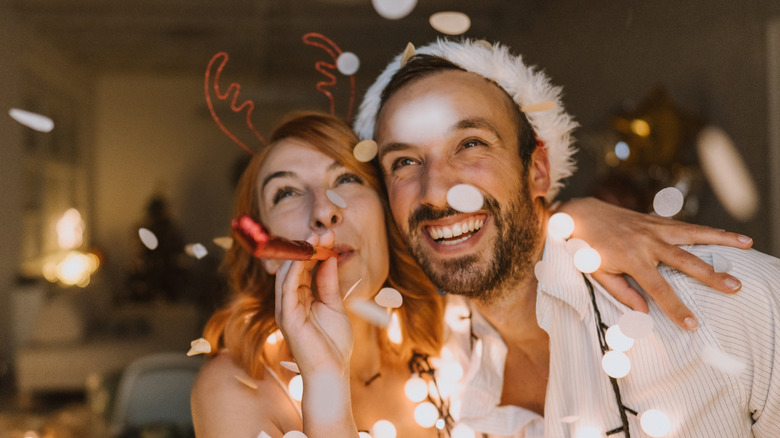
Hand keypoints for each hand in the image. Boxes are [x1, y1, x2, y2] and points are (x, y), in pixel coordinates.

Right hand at [274, 231, 352, 373]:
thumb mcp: (334, 306)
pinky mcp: (287, 317)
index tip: (329, 236)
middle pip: (294, 267)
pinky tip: (307, 256)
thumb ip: (328, 283)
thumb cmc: (333, 344)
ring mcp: (286, 309)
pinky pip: (287, 288)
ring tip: (318, 239)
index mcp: (300, 299)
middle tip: (325, 232)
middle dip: (308, 248)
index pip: (303, 268)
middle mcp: (289, 302)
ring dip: (302, 254)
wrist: (331, 372)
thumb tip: (329, 258)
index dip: (315, 251)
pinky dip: (295, 270)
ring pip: (288, 273)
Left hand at [558, 197, 752, 329]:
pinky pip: (686, 227)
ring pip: (693, 234)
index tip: (692, 324)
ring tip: (748, 245)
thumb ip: (621, 292)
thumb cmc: (587, 248)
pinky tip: (727, 236)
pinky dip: (707, 230)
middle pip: (685, 260)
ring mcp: (654, 228)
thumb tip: (644, 313)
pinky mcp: (656, 220)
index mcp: (631, 259)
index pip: (659, 288)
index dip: (676, 308)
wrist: (581, 214)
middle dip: (711, 275)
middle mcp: (647, 241)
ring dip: (722, 239)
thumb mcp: (597, 273)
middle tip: (735, 287)